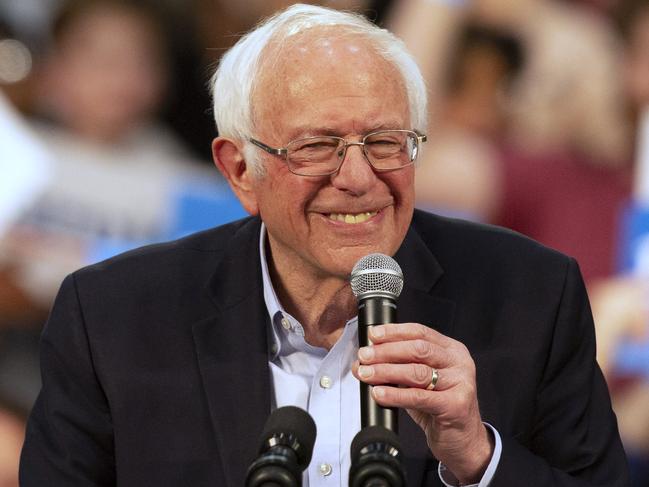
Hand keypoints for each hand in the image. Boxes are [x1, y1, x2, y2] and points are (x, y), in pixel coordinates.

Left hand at [352, 322, 492, 483]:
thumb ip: (395, 368)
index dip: (394, 332)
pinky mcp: (456, 405)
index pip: (420, 332)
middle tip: (365, 356)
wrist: (463, 440)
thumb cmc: (439, 408)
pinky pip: (419, 397)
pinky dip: (395, 394)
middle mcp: (459, 362)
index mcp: (451, 350)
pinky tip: (379, 393)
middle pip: (418, 349)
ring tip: (366, 374)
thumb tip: (361, 362)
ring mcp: (460, 383)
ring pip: (417, 372)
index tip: (373, 335)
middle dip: (386, 351)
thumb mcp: (418, 383)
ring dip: (386, 371)